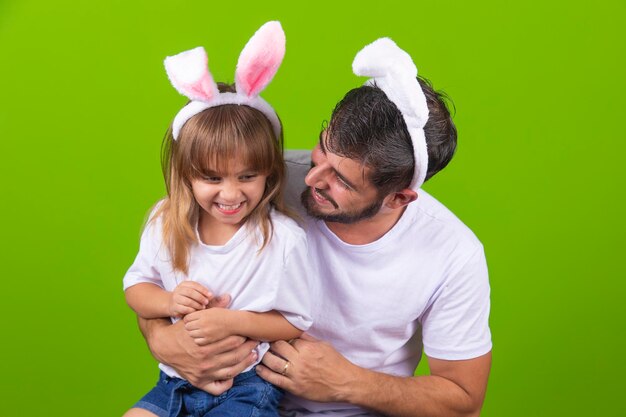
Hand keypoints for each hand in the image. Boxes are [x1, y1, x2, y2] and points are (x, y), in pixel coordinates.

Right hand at [140, 295, 259, 390]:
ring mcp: (203, 373)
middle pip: (235, 355)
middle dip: (248, 348)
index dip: (244, 335)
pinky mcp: (199, 382)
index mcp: (205, 345)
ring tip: (253, 355)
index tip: (250, 332)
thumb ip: (213, 309)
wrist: (162, 345)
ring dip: (245, 363)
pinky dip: (228, 383)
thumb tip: (228, 297)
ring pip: (231, 371)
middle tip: (255, 341)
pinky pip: (218, 388)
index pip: (233, 340)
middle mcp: (205, 361)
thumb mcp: (195, 317)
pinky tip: (235, 374)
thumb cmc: (182, 329)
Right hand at [169, 281, 211, 317]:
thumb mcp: (192, 292)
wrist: (172, 304)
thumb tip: (211, 296)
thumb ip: (201, 292)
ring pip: (188, 301)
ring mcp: (175, 298)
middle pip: (190, 292)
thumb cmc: (187, 297)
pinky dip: (192, 310)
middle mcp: (178, 290)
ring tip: (203, 307)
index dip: (203, 290)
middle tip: (207, 302)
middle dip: (200, 297)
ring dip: (197, 305)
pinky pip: (184, 309)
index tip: (210, 295)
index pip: (194, 285)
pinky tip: (196, 311)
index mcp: (183, 284)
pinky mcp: (174, 307)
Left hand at [183, 307, 234, 344]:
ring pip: (191, 334)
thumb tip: (188, 317)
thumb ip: (199, 313)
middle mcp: (202, 323)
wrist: (233, 322)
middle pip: (187, 327)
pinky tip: (204, 336)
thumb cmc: (222, 315)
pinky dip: (199, 339)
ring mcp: (205, 332)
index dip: (189, 319)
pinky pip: (197, 341)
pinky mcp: (208, 339)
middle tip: (196, 326)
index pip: (186, 318)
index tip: (193, 320)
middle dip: (191, 326)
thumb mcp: (210, 310)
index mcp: (202, 314)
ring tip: (201, 331)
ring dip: (194, 333)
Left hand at [256, 333, 360, 402]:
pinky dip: (265, 373)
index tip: (274, 336)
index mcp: (307, 348)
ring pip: (272, 362)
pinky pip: (275, 379)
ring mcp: (296, 374)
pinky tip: (259, 369)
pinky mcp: (294, 387)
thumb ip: (308, 339)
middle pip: (277, 347)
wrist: (344, 383)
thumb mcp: (323, 345)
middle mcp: (300, 360)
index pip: (287, 338)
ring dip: (264, 357)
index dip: (280, 337)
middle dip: (270, 344)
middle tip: (265, 343)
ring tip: (261, 354)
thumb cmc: (336, 363)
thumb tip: (295, 331)